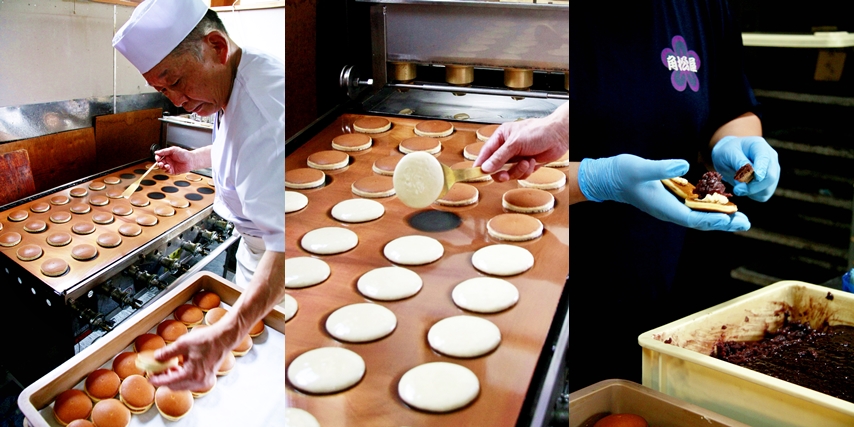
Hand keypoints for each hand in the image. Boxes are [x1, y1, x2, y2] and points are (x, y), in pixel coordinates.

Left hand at [148, 322, 237, 390]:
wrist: (224, 338)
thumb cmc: (208, 339)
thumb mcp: (183, 343)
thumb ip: (167, 353)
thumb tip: (156, 358)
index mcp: (192, 373)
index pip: (169, 382)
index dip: (156, 380)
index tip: (149, 377)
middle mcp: (199, 381)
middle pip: (174, 386)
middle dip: (164, 379)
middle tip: (157, 370)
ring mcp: (204, 382)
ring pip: (182, 385)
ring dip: (173, 378)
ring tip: (169, 367)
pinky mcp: (207, 379)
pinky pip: (190, 383)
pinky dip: (182, 377)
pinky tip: (179, 367)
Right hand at [154, 146, 195, 174]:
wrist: (191, 160)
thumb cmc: (184, 154)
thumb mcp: (173, 149)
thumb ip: (164, 151)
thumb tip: (156, 152)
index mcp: (168, 155)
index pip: (159, 156)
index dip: (157, 157)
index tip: (158, 158)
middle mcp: (168, 160)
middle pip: (159, 162)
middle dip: (158, 163)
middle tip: (160, 163)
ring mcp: (170, 166)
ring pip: (162, 168)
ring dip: (162, 167)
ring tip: (166, 165)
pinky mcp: (173, 171)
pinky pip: (167, 172)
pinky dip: (166, 170)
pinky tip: (168, 167)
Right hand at [474, 103, 568, 181]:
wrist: (559, 136)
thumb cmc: (539, 131)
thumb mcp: (515, 143)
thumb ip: (499, 157)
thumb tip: (486, 167)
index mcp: (501, 137)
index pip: (486, 153)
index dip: (481, 163)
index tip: (476, 173)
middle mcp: (508, 148)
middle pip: (496, 167)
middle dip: (502, 172)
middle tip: (505, 175)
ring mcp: (517, 157)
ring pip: (509, 173)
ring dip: (518, 170)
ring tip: (526, 162)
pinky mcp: (526, 164)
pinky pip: (520, 174)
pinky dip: (527, 171)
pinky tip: (533, 162)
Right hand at [578, 154, 750, 231]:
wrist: (608, 178)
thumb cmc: (623, 173)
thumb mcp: (641, 167)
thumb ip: (662, 167)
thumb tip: (684, 165)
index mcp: (664, 207)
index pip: (693, 217)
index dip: (714, 219)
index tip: (732, 217)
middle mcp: (669, 211)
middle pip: (700, 222)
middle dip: (723, 222)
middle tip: (746, 222)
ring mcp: (669, 207)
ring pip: (698, 217)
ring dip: (719, 218)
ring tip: (740, 217)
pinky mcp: (669, 201)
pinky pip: (692, 208)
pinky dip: (708, 209)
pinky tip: (720, 204)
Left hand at [711, 136, 779, 201]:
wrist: (728, 155)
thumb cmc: (728, 151)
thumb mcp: (728, 152)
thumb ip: (738, 161)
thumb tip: (749, 174)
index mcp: (760, 146)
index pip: (765, 159)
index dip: (761, 169)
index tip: (756, 177)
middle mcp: (770, 158)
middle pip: (770, 176)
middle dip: (753, 186)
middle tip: (737, 190)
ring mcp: (772, 171)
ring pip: (768, 188)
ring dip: (751, 192)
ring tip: (737, 188)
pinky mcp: (769, 183)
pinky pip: (764, 194)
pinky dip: (753, 195)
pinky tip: (744, 189)